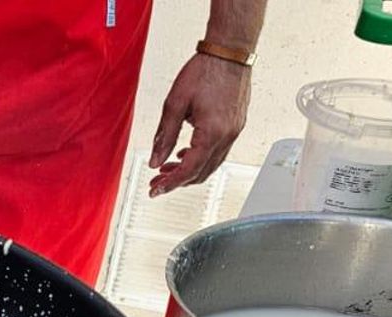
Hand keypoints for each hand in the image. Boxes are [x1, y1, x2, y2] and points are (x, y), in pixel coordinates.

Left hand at [149, 53, 250, 196]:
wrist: (229, 52)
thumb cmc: (205, 71)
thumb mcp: (175, 104)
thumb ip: (165, 136)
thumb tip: (155, 160)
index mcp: (212, 132)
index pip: (189, 169)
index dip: (170, 183)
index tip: (155, 190)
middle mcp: (228, 135)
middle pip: (201, 172)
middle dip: (178, 181)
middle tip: (157, 182)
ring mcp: (235, 131)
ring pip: (211, 164)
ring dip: (189, 170)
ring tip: (167, 168)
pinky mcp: (236, 125)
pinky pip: (219, 151)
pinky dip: (201, 158)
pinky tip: (185, 153)